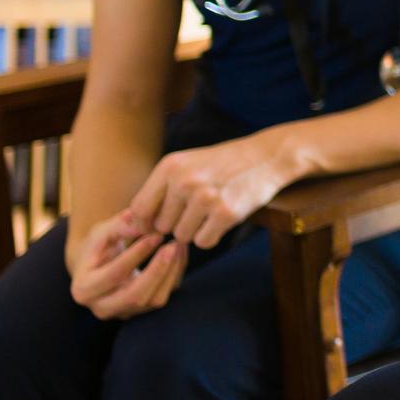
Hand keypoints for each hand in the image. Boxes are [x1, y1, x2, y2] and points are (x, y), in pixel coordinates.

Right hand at [65, 210, 187, 318]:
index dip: (137, 255)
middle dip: (157, 270)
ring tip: (178, 246)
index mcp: (84, 289)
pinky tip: (180, 254)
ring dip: (171, 273)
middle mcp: (102, 308)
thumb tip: (143, 224)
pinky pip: (165, 296)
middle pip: (135, 296)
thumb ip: (119, 226)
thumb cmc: (99, 245)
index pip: (115, 274)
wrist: (98, 265)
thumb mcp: (102, 232)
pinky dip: (175, 275)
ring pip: (155, 300)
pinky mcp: (143, 311)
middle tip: (172, 246)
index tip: (155, 235)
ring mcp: (124, 313)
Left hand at [127, 130, 302, 249]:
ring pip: (182, 236)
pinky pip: (204, 242)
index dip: (146, 223)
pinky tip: (223, 218)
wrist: (267, 157)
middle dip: (176, 224)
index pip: (139, 209)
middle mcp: (185, 181)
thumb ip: (160, 190)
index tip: (158, 224)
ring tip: (212, 211)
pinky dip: (212, 236)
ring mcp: (206, 197)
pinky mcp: (226, 213)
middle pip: (162, 226)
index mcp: (170, 166)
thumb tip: (133, 225)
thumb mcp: (187, 165)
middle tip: (197, 210)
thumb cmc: (222, 164)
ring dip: (195, 231)